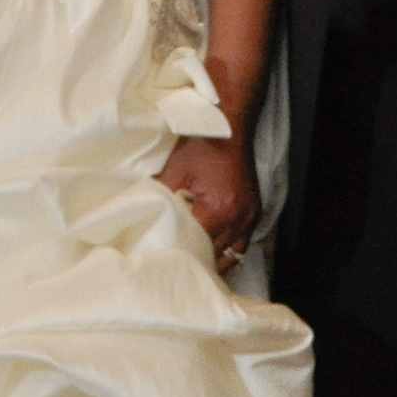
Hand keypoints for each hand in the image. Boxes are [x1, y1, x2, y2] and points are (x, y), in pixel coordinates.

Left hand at [157, 133, 260, 270]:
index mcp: (217, 210)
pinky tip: (216, 252)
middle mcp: (238, 219)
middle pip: (218, 256)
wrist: (230, 127)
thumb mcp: (175, 170)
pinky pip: (244, 241)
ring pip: (235, 254)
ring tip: (198, 266)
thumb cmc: (202, 146)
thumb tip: (142, 210)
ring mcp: (250, 216)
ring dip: (218, 260)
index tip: (168, 263)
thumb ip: (160, 194)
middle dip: (199, 262)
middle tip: (180, 270)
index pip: (198, 246)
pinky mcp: (255, 211)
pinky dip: (231, 249)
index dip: (182, 254)